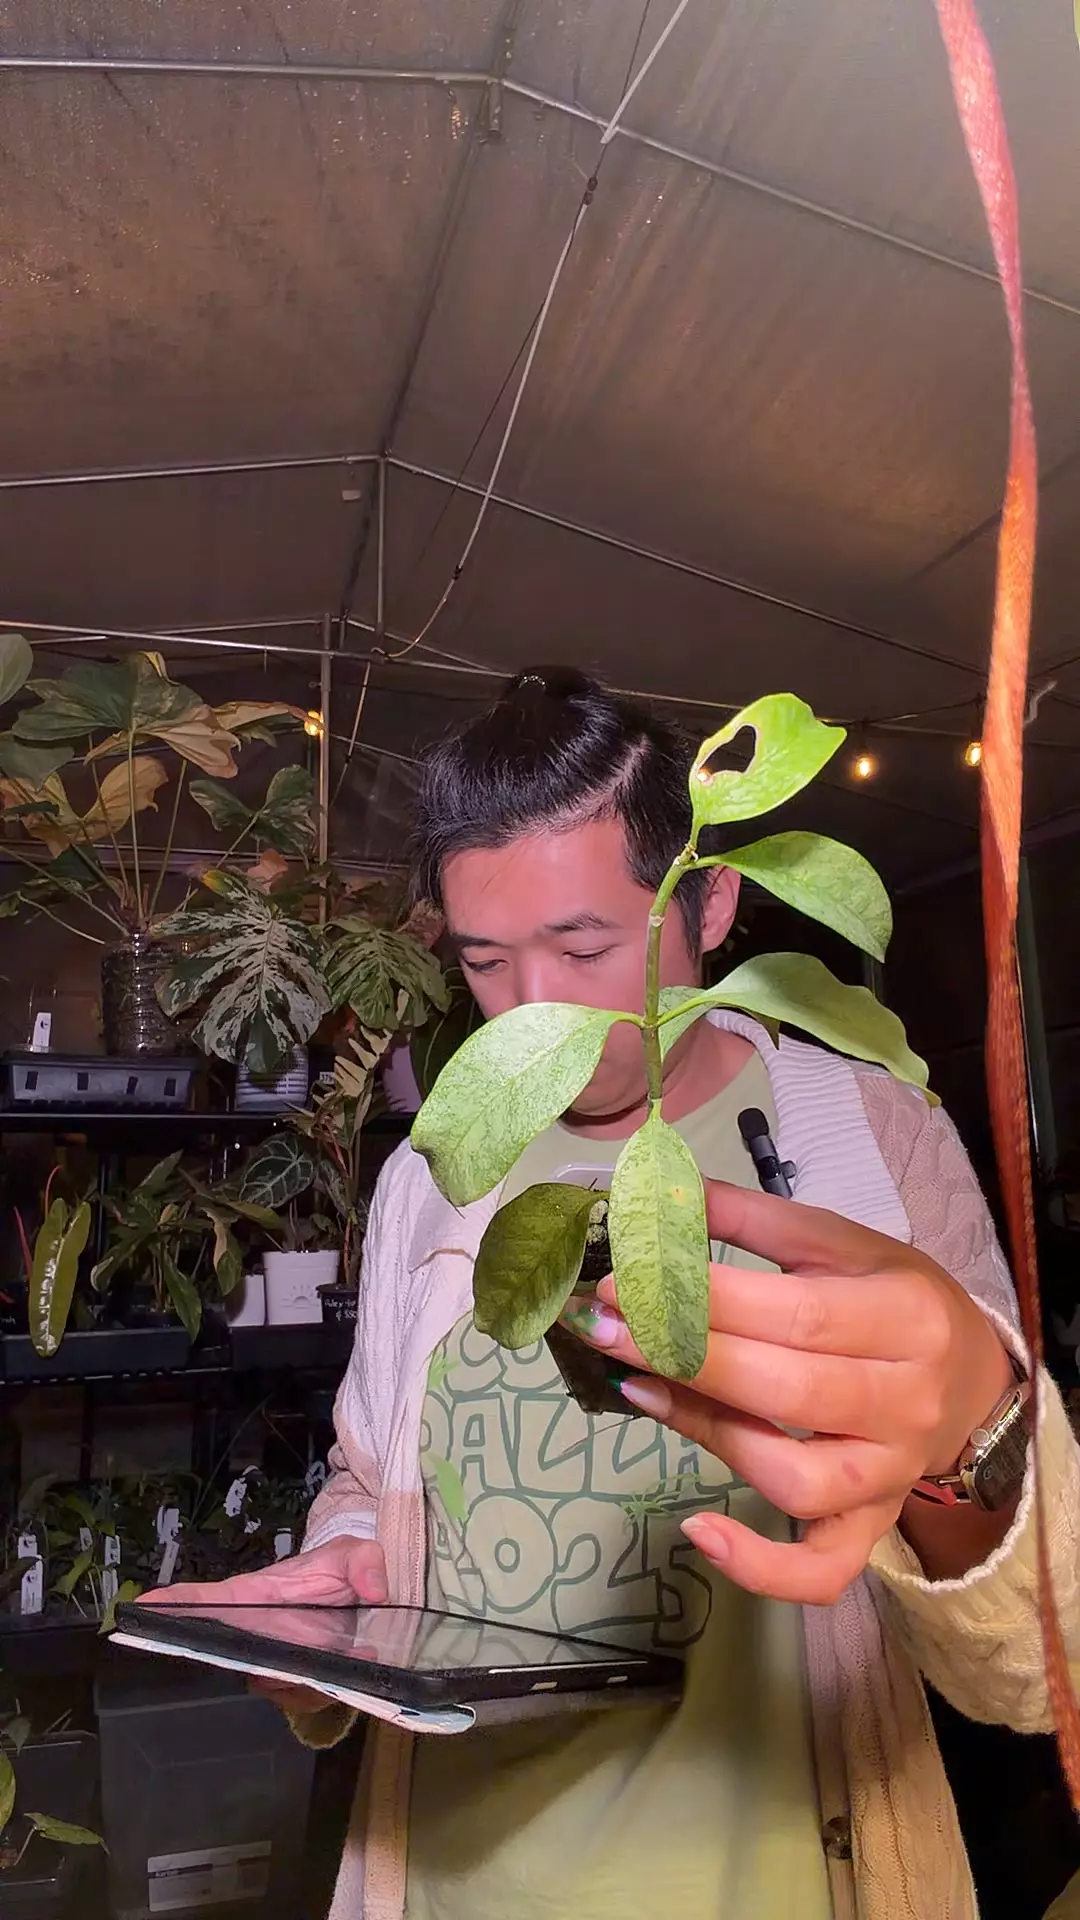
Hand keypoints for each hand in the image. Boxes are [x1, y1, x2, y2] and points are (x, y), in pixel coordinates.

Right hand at [141, 1535, 387, 1718]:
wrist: (359, 1601)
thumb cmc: (339, 1572)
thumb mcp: (355, 1555)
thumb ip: (364, 1561)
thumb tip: (374, 1589)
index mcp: (254, 1595)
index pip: (206, 1600)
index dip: (174, 1606)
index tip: (142, 1607)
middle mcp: (253, 1633)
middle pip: (225, 1654)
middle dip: (241, 1663)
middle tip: (272, 1667)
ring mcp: (272, 1663)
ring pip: (268, 1684)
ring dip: (297, 1680)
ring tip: (335, 1659)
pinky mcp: (296, 1687)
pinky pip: (300, 1699)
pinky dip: (324, 1691)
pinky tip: (351, 1674)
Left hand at [562, 1179, 1014, 1604]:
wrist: (970, 1377)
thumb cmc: (892, 1298)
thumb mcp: (838, 1243)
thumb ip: (750, 1220)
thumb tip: (657, 1196)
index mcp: (903, 1314)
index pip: (795, 1314)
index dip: (702, 1303)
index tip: (622, 1286)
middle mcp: (905, 1400)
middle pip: (786, 1392)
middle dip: (682, 1359)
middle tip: (606, 1329)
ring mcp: (890, 1473)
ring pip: (794, 1478)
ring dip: (708, 1435)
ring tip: (643, 1389)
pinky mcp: (873, 1524)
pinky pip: (822, 1569)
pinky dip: (762, 1567)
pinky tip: (698, 1531)